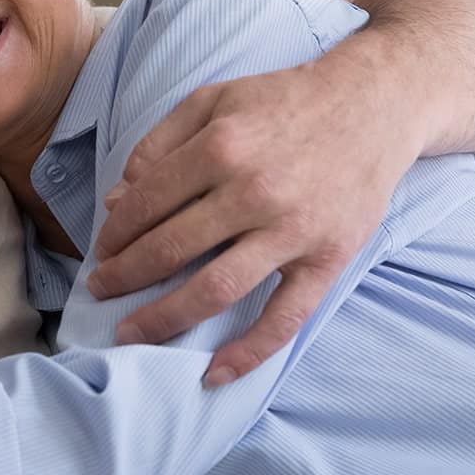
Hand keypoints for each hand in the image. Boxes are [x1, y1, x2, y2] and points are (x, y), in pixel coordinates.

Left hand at [88, 46, 419, 384]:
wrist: (374, 104)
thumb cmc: (285, 101)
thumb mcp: (213, 100)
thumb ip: (159, 144)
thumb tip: (117, 198)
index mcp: (220, 146)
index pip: (147, 203)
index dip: (115, 232)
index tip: (101, 250)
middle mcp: (253, 191)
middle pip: (170, 249)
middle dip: (124, 277)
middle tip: (101, 291)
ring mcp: (292, 231)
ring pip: (214, 289)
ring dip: (163, 318)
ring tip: (130, 333)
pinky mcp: (327, 259)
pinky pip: (284, 318)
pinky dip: (248, 352)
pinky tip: (212, 374)